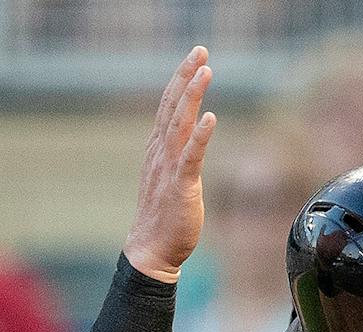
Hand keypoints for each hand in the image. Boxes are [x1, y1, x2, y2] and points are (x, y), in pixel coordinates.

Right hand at [120, 47, 216, 281]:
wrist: (152, 249)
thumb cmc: (166, 216)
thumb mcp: (172, 177)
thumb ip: (180, 155)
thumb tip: (193, 138)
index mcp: (159, 148)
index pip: (169, 106)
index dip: (181, 80)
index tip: (195, 57)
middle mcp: (160, 152)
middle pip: (173, 106)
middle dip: (186, 76)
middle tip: (200, 50)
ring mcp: (168, 167)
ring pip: (180, 124)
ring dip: (192, 96)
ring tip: (205, 71)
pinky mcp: (181, 186)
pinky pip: (191, 156)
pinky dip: (200, 136)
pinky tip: (211, 117)